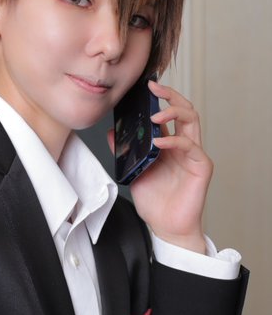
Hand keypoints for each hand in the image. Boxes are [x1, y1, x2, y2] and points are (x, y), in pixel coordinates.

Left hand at [108, 80, 211, 252]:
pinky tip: (158, 143)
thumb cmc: (155, 202)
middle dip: (170, 96)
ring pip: (192, 120)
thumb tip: (112, 133)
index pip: (169, 113)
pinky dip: (173, 141)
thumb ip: (125, 152)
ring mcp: (194, 155)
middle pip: (185, 109)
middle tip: (153, 89)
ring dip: (174, 112)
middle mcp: (184, 146)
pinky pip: (190, 146)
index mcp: (169, 144)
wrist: (166, 227)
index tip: (145, 87)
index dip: (160, 98)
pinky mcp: (201, 167)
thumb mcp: (133, 172)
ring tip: (155, 115)